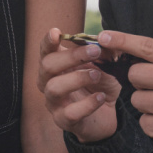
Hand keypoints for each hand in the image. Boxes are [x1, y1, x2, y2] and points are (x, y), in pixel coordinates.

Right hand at [38, 28, 122, 142]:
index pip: (45, 51)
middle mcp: (49, 83)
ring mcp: (54, 103)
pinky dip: (87, 104)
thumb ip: (103, 53)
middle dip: (70, 56)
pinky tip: (101, 97)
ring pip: (54, 88)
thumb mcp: (105, 66)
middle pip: (47, 66)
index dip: (48, 41)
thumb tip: (105, 40)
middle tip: (94, 51)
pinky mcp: (64, 121)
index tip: (56, 32)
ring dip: (77, 78)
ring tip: (97, 75)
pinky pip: (70, 112)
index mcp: (55, 66)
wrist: (107, 115)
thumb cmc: (100, 85)